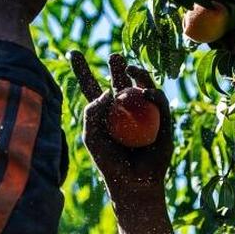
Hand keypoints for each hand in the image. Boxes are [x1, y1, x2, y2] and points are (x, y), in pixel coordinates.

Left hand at [69, 51, 173, 199]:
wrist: (133, 181)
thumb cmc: (108, 162)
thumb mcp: (92, 136)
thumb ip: (92, 112)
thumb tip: (109, 92)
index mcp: (103, 113)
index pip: (90, 86)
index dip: (82, 70)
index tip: (73, 52)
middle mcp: (123, 110)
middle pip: (119, 80)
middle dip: (117, 66)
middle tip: (114, 57)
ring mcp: (144, 113)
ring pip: (140, 85)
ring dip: (137, 72)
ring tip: (128, 66)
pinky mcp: (161, 119)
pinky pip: (158, 101)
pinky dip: (152, 92)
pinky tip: (144, 90)